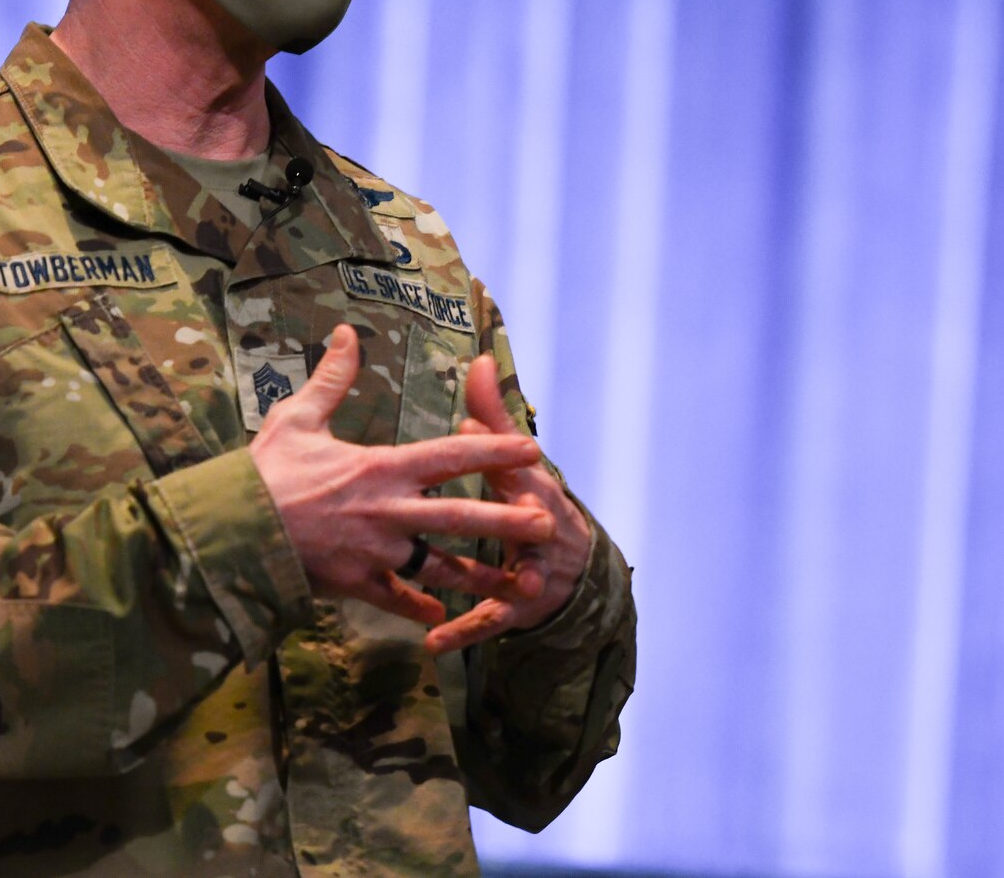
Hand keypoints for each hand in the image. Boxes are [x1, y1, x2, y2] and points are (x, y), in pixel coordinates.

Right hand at [249, 325, 555, 626]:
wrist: (232, 534)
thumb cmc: (264, 474)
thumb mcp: (296, 418)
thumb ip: (332, 379)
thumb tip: (347, 333)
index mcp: (380, 468)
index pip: (450, 456)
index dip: (494, 451)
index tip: (530, 448)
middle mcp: (388, 512)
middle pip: (461, 518)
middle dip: (508, 521)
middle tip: (548, 525)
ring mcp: (376, 553)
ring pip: (441, 567)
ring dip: (482, 575)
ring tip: (519, 583)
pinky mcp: (358, 586)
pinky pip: (398, 601)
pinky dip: (421, 609)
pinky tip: (442, 618)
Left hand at [423, 354, 591, 655]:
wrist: (570, 567)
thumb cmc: (532, 503)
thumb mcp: (515, 460)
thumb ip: (492, 413)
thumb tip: (479, 359)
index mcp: (528, 487)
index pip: (512, 462)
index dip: (493, 447)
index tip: (468, 428)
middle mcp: (535, 526)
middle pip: (524, 517)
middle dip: (516, 514)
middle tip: (505, 510)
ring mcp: (529, 571)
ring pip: (515, 574)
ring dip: (504, 581)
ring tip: (493, 591)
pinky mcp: (514, 609)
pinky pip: (488, 622)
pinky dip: (464, 632)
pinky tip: (433, 644)